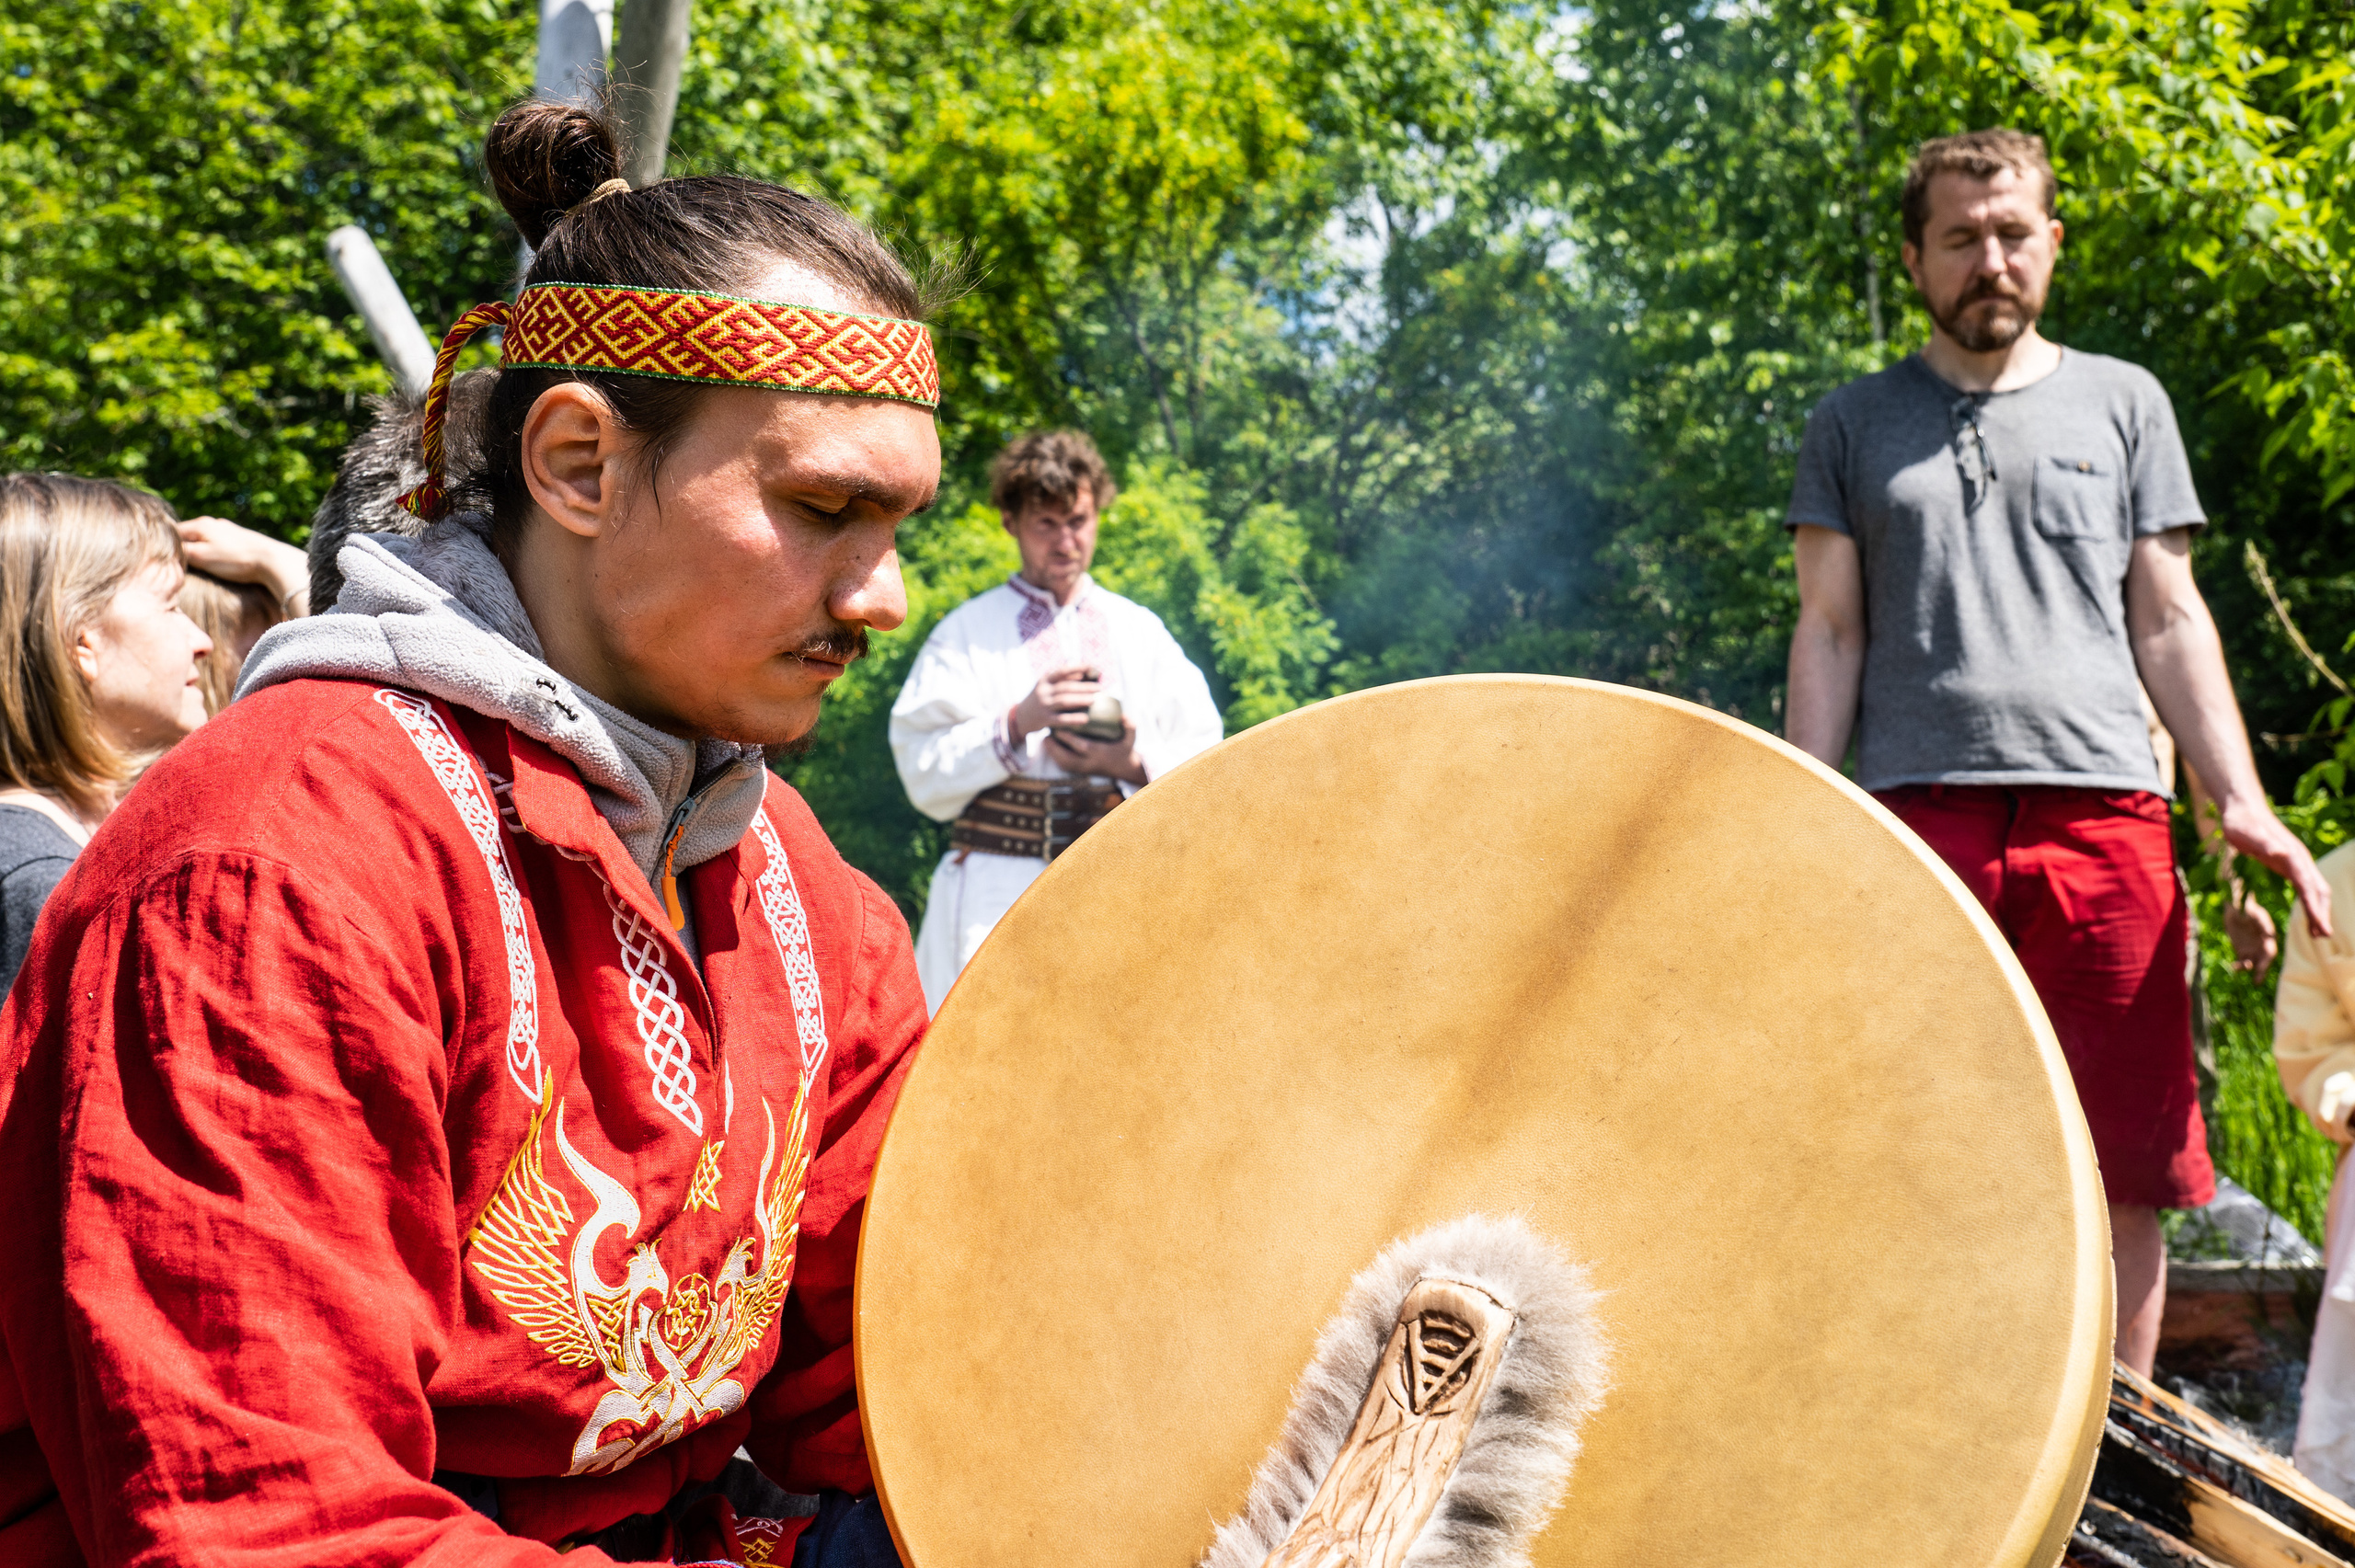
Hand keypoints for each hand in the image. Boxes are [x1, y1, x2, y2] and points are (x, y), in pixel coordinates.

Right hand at [178, 516, 308, 612]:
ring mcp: (229, 530)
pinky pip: (219, 544)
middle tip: (177, 563)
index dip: (166, 545)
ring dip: (198, 550)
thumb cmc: (235, 560)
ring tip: (196, 564)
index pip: (173, 532)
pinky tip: (216, 561)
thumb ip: (181, 551)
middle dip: (182, 547)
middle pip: (189, 534)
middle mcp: (214, 523)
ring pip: (204, 539)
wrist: (273, 561)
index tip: (161, 559)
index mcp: (200, 525)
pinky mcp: (241, 539)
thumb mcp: (201, 557)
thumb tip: (166, 549)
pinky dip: (213, 552)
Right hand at [1011, 665, 1100, 738]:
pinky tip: (1085, 718)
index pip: (1063, 671)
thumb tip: (1084, 672)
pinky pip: (1061, 719)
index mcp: (1045, 680)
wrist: (1020, 716)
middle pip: (1066, 687)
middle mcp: (1043, 691)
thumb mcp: (1047, 686)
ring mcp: (1043, 705)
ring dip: (1080, 699)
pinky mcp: (1044, 719)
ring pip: (1064, 701)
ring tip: (1094, 700)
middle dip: (1084, 687)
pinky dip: (1073, 719)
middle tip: (1099, 688)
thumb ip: (1063, 679)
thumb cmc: (1041, 699)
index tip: (1091, 667)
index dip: (1078, 668)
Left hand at [1045, 717, 1146, 785]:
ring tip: (1045, 740)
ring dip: (1052, 754)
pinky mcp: (1080, 771)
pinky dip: (1055, 757)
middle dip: (1055, 749)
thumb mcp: (1131, 738)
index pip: (1083, 747)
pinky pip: (1065, 766)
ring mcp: (1084, 769)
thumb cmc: (1125, 749)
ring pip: (1064, 765)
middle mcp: (1090, 764)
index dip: (1070, 739)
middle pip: (1068, 760)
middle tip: (1045, 736)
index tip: (1059, 728)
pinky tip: (1050, 746)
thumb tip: (1123, 714)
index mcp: (1100, 754)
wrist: (1124, 768)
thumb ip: (1130, 726)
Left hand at [2217, 793, 2331, 938]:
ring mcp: (2297, 861)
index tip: (2320, 927)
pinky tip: (2308, 915)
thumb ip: (2264, 844)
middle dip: (2322, 913)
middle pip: (2318, 890)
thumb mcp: (2247, 834)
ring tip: (2318, 933)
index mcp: (2292, 855)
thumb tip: (2280, 853)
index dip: (2314, 908)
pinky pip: (2306, 887)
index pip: (2307, 887)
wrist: (2242, 810)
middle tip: (2324, 936)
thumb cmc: (2242, 823)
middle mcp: (2299, 859)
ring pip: (2315, 889)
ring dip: (2319, 910)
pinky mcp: (2289, 864)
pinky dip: (2310, 902)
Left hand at [2223, 896, 2278, 972]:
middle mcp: (2262, 947)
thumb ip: (2258, 919)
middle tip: (2257, 981)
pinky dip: (2239, 966)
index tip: (2262, 967)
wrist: (2239, 910)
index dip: (2267, 961)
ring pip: (2252, 963)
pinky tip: (2235, 967)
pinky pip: (2242, 961)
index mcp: (2269, 939)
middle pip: (2263, 962)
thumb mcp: (2255, 912)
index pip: (2270, 953)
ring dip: (2247, 968)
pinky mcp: (2242, 951)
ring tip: (2239, 968)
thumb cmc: (2251, 910)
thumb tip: (2268, 933)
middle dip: (2261, 971)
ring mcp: (2252, 950)